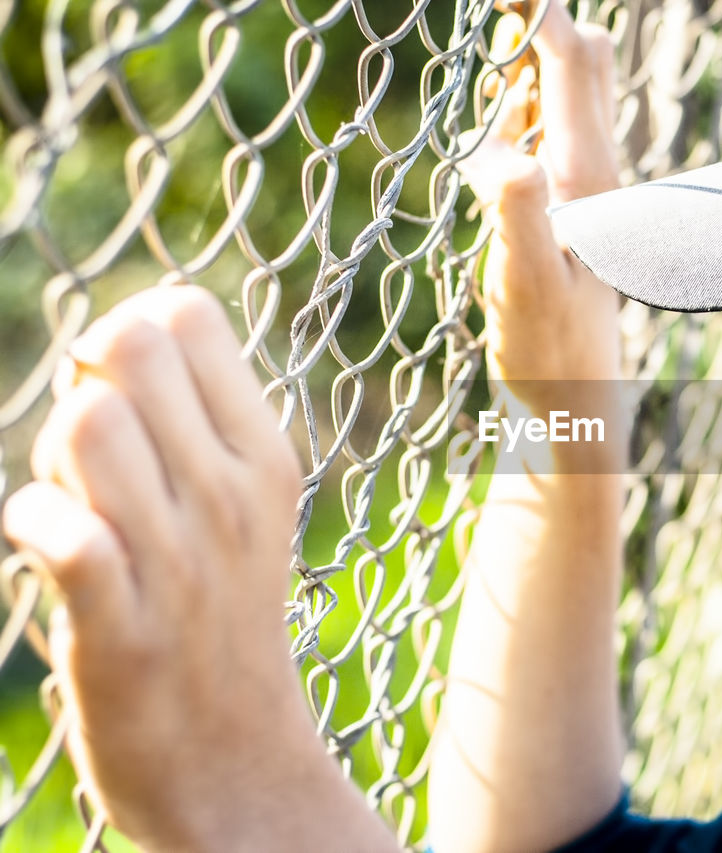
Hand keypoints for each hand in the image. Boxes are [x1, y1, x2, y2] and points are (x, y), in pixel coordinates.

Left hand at [2, 287, 393, 851]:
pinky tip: (47, 551)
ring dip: (53, 459)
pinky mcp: (120, 626)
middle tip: (98, 455)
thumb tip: (127, 328)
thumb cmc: (221, 611)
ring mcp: (179, 560)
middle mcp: (230, 494)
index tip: (130, 397)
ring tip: (79, 508)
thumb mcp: (246, 505)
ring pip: (85, 426)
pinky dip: (34, 524)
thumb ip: (199, 417)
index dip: (131, 331)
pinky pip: (61, 532)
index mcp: (265, 456)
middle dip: (86, 380)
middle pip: (126, 349)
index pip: (186, 314)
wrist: (232, 754)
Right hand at [461, 1, 622, 394]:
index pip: (568, 62)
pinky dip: (531, 98)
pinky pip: (558, 127)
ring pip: (573, 91)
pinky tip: (507, 105)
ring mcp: (588, 186)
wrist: (577, 398)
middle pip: (584, 60)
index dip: (535, 9)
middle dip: (541, 21)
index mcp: (584, 175)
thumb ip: (514, 215)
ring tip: (499, 37)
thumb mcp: (522, 285)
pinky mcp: (575, 206)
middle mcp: (595, 169)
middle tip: (497, 13)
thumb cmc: (547, 349)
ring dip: (536, 56)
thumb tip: (507, 153)